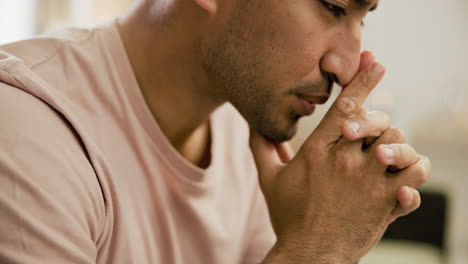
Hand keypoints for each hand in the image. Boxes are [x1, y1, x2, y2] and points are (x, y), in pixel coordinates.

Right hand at [251, 51, 429, 262]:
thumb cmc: (289, 216)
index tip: (374, 62)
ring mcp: (369, 181)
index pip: (344, 106)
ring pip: (398, 143)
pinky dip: (413, 172)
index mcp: (317, 151)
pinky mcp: (386, 201)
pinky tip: (400, 178)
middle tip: (370, 133)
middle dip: (378, 120)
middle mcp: (345, 161)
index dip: (362, 80)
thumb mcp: (269, 179)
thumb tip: (254, 123)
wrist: (310, 255)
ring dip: (396, 145)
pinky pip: (414, 175)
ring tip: (383, 156)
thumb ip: (262, 147)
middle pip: (377, 120)